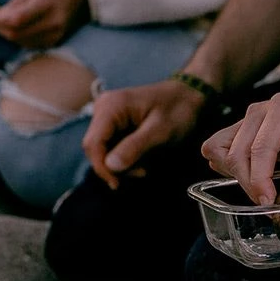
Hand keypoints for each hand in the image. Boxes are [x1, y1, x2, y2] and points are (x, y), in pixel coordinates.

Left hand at [0, 0, 88, 49]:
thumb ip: (16, 2)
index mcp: (48, 3)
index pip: (19, 18)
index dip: (0, 18)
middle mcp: (53, 22)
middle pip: (17, 33)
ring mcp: (54, 35)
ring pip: (20, 41)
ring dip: (5, 32)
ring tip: (1, 20)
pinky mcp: (53, 43)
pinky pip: (27, 44)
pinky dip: (15, 37)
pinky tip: (13, 26)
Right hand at [82, 77, 206, 188]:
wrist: (187, 95)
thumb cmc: (177, 111)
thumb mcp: (159, 132)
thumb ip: (134, 148)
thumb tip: (110, 167)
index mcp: (111, 106)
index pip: (93, 143)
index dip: (101, 166)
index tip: (117, 185)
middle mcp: (103, 107)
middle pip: (94, 146)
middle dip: (113, 166)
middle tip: (141, 172)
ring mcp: (107, 113)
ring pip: (102, 147)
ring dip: (120, 163)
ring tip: (144, 166)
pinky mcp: (113, 120)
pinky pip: (110, 143)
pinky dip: (123, 156)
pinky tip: (141, 157)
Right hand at [201, 90, 279, 206]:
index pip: (260, 149)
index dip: (259, 179)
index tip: (268, 200)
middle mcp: (258, 112)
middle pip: (236, 152)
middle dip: (248, 183)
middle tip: (266, 201)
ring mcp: (246, 118)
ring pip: (219, 148)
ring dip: (232, 173)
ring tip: (255, 186)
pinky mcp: (241, 126)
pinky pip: (217, 146)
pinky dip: (224, 163)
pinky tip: (246, 173)